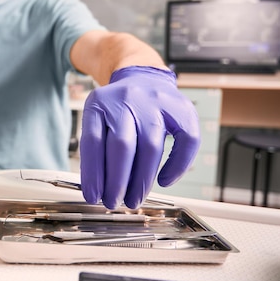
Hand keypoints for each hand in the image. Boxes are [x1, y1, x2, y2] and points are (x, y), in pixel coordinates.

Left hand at [80, 66, 199, 208]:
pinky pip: (186, 141)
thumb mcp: (97, 117)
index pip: (93, 141)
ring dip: (142, 180)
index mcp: (100, 102)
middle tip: (114, 203)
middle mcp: (128, 99)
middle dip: (117, 181)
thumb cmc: (118, 108)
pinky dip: (176, 165)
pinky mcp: (182, 109)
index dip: (93, 173)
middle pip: (122, 145)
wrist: (142, 77)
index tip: (93, 196)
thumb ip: (95, 148)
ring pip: (151, 147)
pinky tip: (165, 181)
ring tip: (133, 199)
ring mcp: (157, 103)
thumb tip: (97, 189)